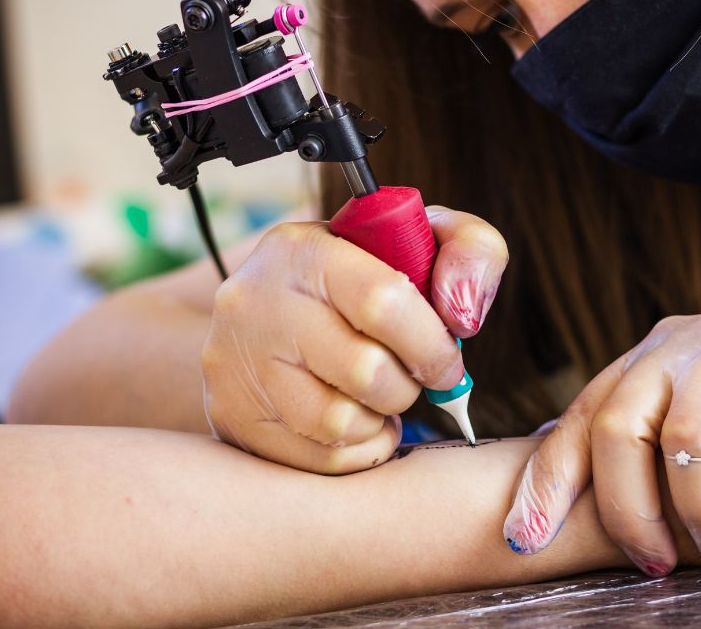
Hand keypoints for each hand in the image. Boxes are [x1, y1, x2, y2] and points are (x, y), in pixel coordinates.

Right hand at [201, 207, 506, 472]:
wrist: (269, 310)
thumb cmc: (364, 278)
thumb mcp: (419, 241)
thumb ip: (469, 250)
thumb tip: (464, 315)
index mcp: (304, 248)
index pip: (384, 301)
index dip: (431, 344)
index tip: (446, 362)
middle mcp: (257, 301)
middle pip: (366, 371)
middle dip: (407, 385)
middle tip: (410, 379)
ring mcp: (236, 362)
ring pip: (339, 423)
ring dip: (380, 421)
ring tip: (377, 397)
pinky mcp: (231, 416)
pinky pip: (318, 460)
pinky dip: (356, 450)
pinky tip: (354, 421)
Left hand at [504, 311, 700, 570]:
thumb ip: (655, 448)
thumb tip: (582, 503)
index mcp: (653, 358)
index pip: (582, 416)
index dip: (548, 480)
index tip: (524, 540)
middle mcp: (688, 343)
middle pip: (619, 426)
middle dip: (628, 510)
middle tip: (654, 563)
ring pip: (687, 435)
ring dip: (698, 509)